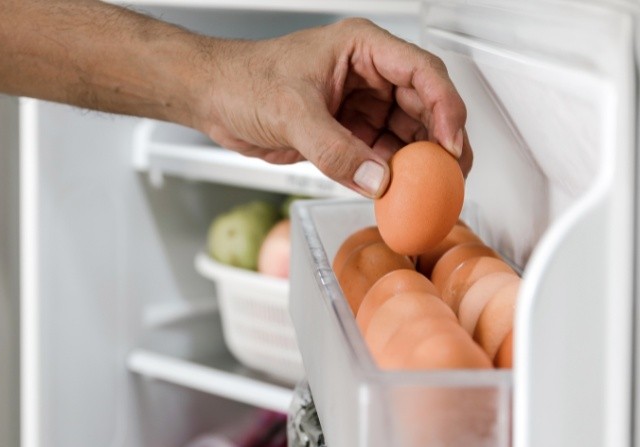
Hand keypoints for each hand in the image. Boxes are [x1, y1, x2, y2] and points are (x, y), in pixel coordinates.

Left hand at [198, 18, 472, 197]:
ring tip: (427, 188)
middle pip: (422, 105)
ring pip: (404, 133)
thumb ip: (335, 149)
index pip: (421, 72)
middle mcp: (367, 74)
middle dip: (438, 141)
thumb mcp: (291, 111)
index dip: (445, 107)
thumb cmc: (242, 79)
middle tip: (449, 175)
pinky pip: (379, 153)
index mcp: (361, 48)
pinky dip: (389, 173)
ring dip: (416, 161)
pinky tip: (395, 190)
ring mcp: (358, 104)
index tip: (451, 143)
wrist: (213, 99)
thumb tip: (378, 179)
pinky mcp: (345, 132)